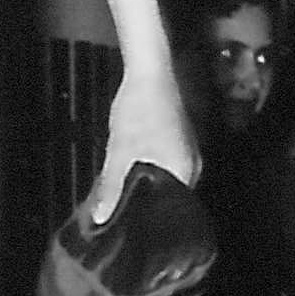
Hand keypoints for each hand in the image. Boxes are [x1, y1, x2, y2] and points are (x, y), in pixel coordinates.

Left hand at [85, 62, 200, 224]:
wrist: (150, 70)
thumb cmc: (139, 110)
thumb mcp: (120, 151)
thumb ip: (112, 187)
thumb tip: (101, 218)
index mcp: (185, 172)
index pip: (168, 209)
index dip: (147, 217)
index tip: (126, 225)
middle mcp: (193, 165)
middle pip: (167, 195)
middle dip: (144, 203)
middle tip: (118, 212)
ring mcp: (188, 151)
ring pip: (164, 179)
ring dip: (145, 185)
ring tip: (120, 194)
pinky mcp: (180, 139)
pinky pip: (165, 165)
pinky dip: (148, 170)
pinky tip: (130, 169)